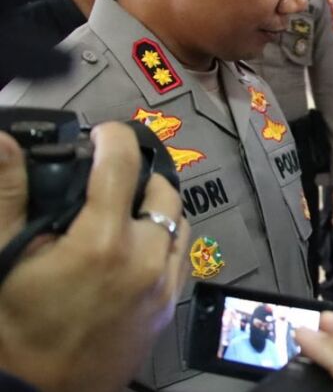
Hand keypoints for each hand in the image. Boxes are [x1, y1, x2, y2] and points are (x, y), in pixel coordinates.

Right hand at [0, 122, 189, 391]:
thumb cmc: (15, 332)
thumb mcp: (2, 257)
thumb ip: (8, 195)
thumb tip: (5, 142)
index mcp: (103, 241)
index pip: (123, 163)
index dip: (112, 138)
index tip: (100, 134)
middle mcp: (146, 258)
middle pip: (161, 189)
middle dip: (135, 175)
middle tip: (106, 176)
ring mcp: (163, 284)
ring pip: (178, 220)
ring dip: (155, 206)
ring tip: (121, 208)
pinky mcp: (168, 305)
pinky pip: (182, 254)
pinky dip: (165, 238)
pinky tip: (136, 243)